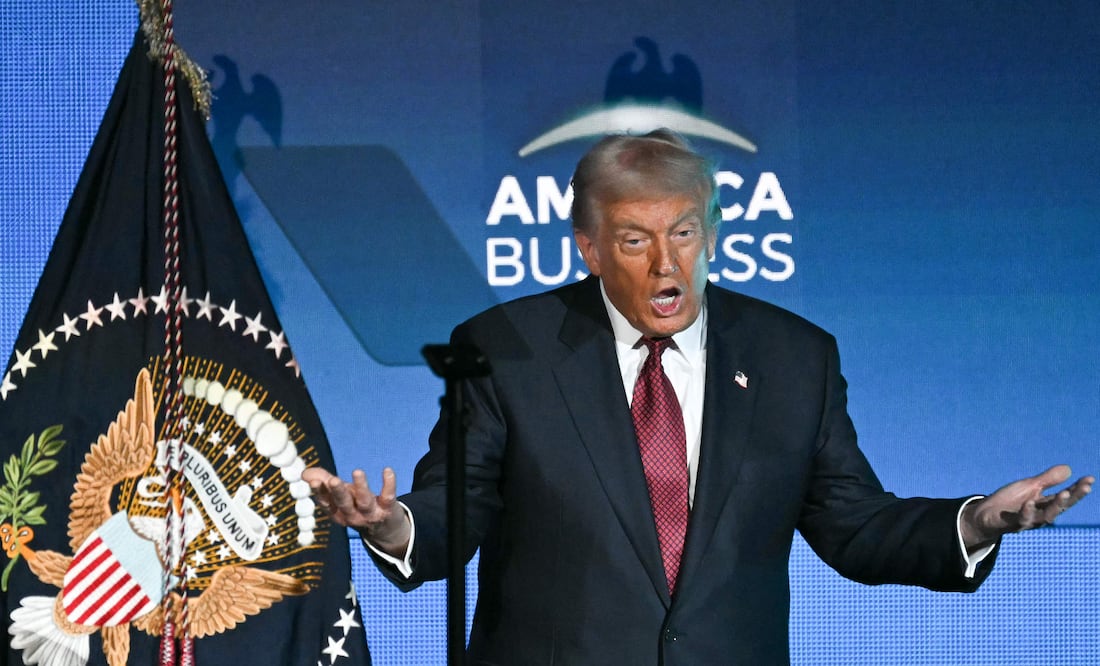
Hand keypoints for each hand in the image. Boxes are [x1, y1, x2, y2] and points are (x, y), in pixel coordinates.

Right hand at [301, 467, 410, 556]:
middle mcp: (353, 516)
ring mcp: (371, 514)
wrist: (385, 530)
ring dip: (361, 487)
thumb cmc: (358, 506)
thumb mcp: (340, 495)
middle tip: (333, 480)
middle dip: (338, 492)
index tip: (313, 481)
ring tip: (357, 472)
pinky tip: (387, 470)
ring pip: (364, 501)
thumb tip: (304, 472)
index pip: (327, 502)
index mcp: (338, 513)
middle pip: (344, 504)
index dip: (320, 492)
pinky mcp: (388, 509)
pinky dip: (389, 484)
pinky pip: (388, 497)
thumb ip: (324, 481)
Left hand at [961, 465, 1093, 549]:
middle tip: (1085, 487)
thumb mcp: (1029, 486)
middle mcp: (1040, 514)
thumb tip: (1069, 469)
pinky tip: (1030, 502)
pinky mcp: (1012, 524)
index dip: (1078, 489)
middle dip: (1073, 497)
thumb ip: (1048, 480)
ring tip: (1064, 493)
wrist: (985, 515)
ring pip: (1046, 516)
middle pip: (1060, 507)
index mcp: (1045, 504)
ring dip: (1056, 505)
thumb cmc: (1009, 501)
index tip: (1090, 479)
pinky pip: (1022, 520)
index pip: (1065, 496)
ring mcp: (1027, 521)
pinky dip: (1027, 512)